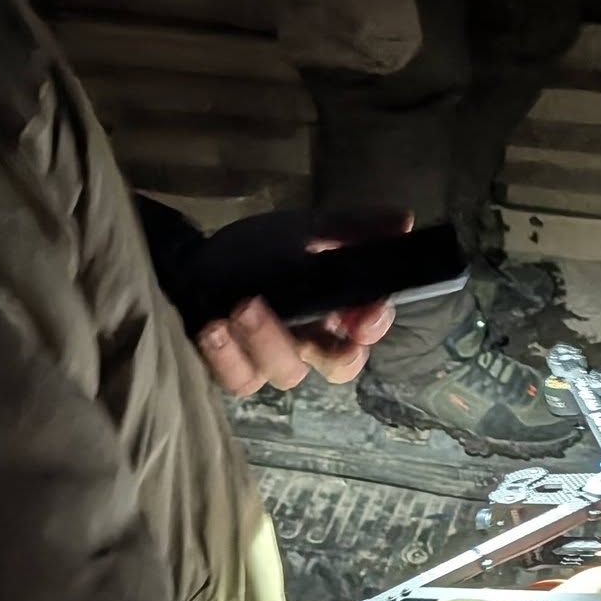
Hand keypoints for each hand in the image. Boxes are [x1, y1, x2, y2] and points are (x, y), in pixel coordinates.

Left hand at [194, 211, 404, 396]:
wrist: (198, 261)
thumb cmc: (260, 250)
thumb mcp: (305, 229)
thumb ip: (352, 228)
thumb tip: (403, 220)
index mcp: (335, 312)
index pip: (366, 331)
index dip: (372, 327)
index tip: (367, 315)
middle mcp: (309, 342)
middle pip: (338, 366)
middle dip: (336, 351)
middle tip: (319, 321)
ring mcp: (270, 361)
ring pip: (287, 373)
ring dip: (269, 340)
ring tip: (245, 307)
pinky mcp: (232, 370)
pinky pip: (239, 379)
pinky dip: (228, 357)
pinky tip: (215, 327)